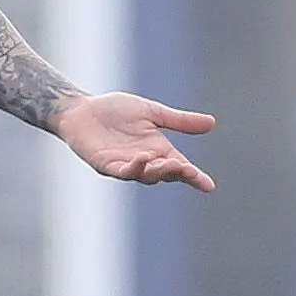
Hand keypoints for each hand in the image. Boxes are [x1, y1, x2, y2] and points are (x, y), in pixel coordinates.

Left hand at [54, 91, 216, 191]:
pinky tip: (142, 158)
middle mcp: (144, 161)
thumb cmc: (115, 111)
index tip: (209, 186)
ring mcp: (124, 165)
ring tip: (169, 163)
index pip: (180, 167)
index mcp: (158, 150)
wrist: (83, 109)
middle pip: (164, 174)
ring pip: (145, 175)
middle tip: (186, 169)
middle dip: (177, 173)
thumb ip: (179, 121)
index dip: (194, 177)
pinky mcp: (105, 165)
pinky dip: (134, 167)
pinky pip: (121, 171)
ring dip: (157, 171)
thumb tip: (212, 123)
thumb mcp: (153, 112)